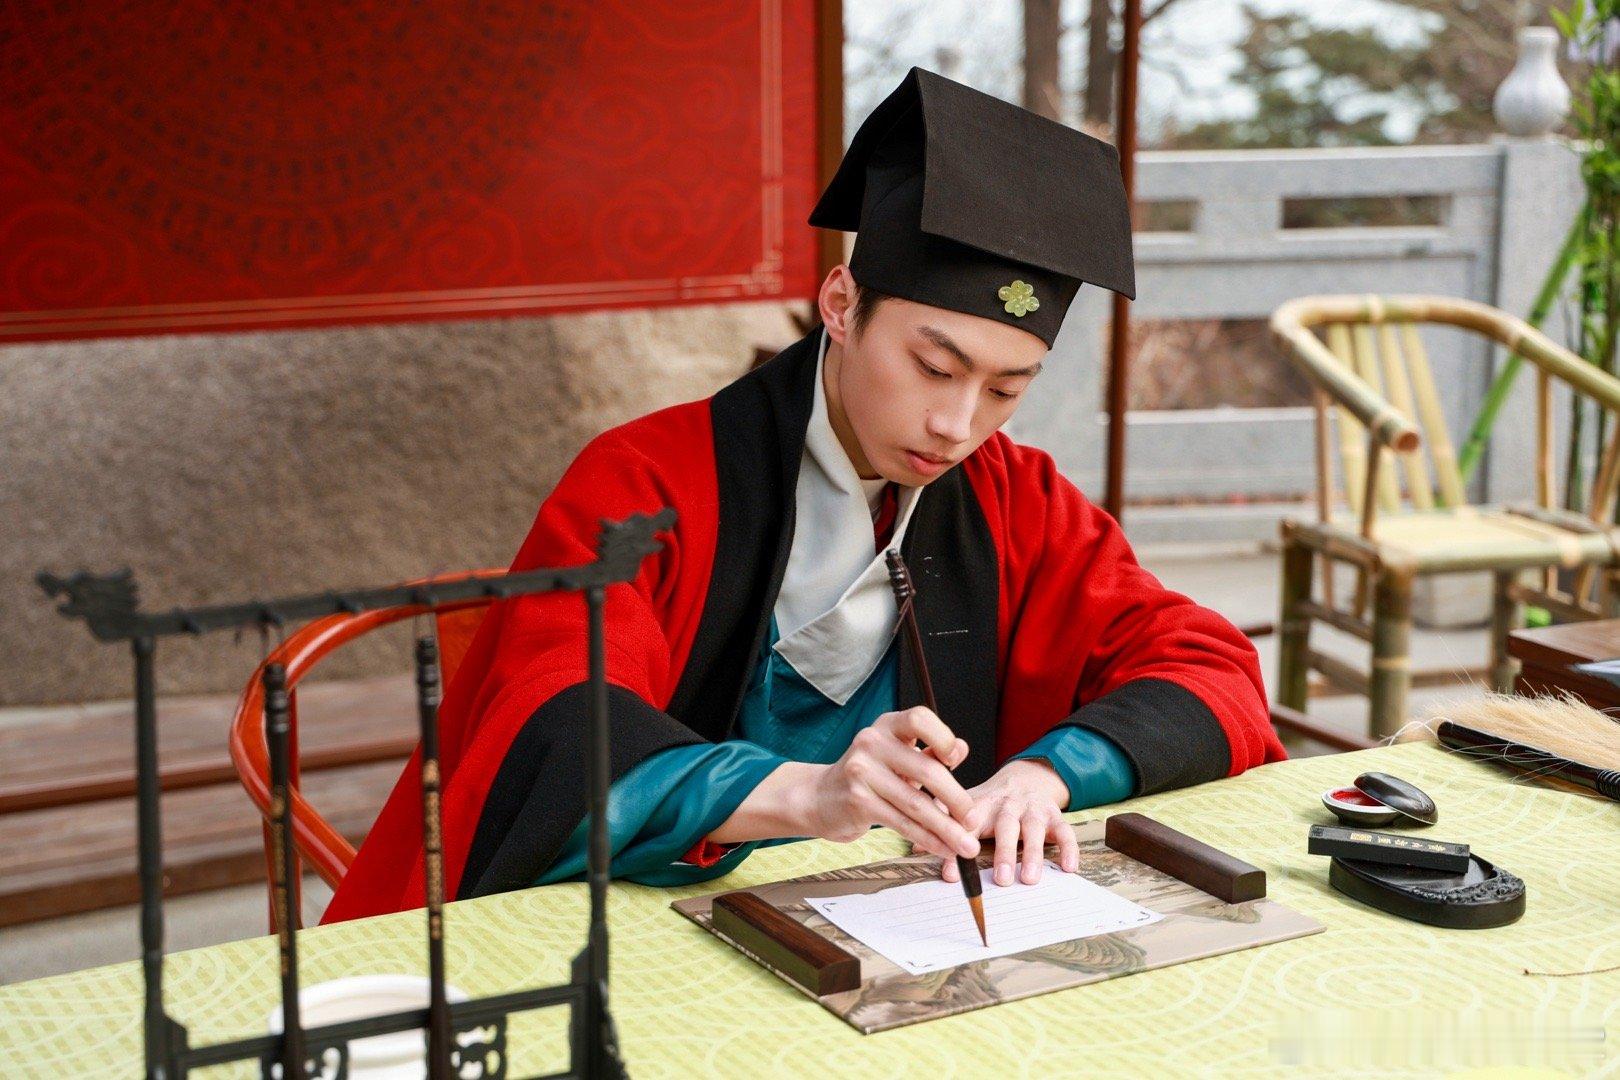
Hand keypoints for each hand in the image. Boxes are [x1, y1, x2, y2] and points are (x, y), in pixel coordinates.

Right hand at [800, 707, 979, 861]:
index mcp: (887, 726)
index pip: (919, 719)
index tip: (956, 760)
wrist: (821, 797)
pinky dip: (927, 839)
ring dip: (946, 829)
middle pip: (926, 770)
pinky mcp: (858, 801)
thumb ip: (930, 752)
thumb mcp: (898, 756)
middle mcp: (872, 742)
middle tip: (973, 820)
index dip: (943, 737)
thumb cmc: (870, 775)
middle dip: (957, 800)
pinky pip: (902, 823)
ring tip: (966, 845)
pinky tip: (942, 848)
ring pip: (916, 804)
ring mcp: (862, 772)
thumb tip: (961, 748)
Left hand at [942, 759, 1075, 886]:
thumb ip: (943, 824)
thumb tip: (915, 847)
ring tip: (1030, 879)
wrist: (1025, 778)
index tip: (952, 875)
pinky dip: (1069, 848)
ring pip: (1034, 831)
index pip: (968, 825)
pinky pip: (1065, 831)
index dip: (959, 847)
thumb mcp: (966, 806)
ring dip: (1033, 855)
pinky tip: (1069, 867)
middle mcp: (1008, 806)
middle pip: (1006, 827)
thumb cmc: (990, 802)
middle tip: (1000, 881)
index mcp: (981, 805)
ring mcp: (1032, 811)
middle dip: (1003, 853)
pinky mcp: (1054, 816)